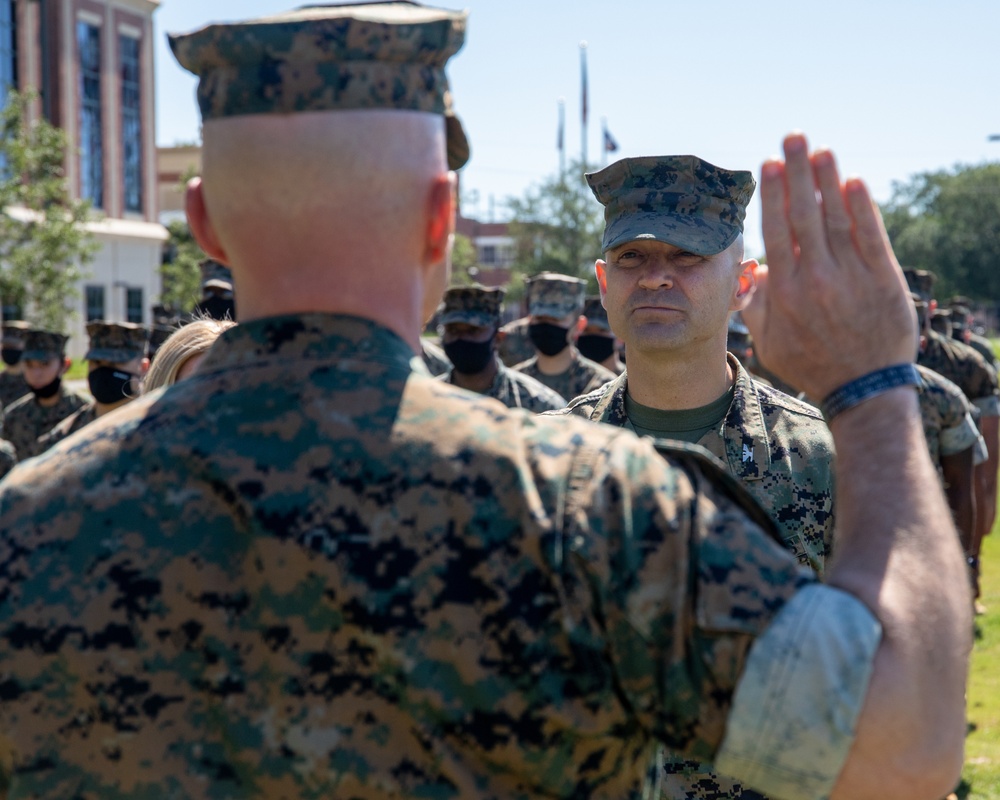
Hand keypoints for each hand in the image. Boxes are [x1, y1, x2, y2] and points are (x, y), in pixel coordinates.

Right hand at [743, 133, 916, 401]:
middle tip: (792, 138)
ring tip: (821, 151)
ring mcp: (852, 277)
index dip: (774, 194)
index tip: (769, 164)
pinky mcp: (884, 279)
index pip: (778, 230)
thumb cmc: (812, 365)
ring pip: (837, 218)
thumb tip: (750, 271)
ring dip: (829, 180)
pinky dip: (863, 208)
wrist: (863, 388)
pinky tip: (855, 182)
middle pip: (805, 214)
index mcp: (786, 292)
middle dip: (797, 172)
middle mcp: (817, 278)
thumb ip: (755, 305)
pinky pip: (871, 236)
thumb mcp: (770, 342)